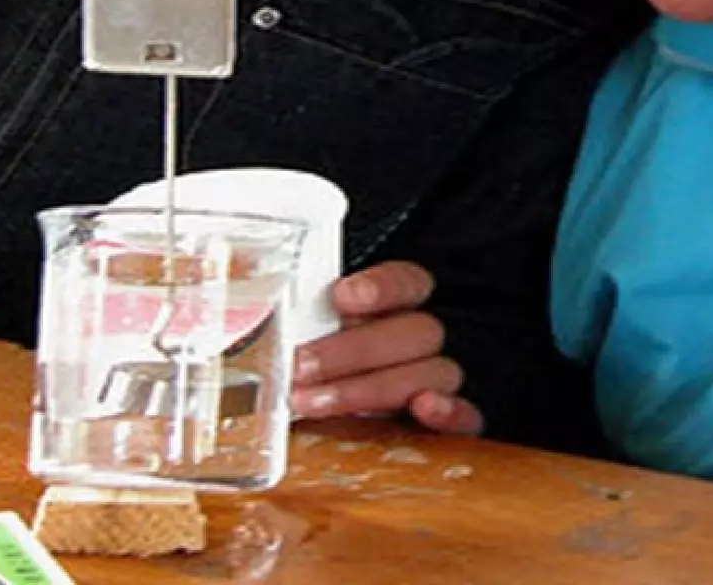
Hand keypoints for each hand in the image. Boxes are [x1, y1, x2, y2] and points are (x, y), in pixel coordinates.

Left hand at [289, 260, 484, 435]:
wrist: (303, 429)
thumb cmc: (297, 385)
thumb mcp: (287, 344)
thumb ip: (283, 320)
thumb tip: (243, 299)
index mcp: (387, 313)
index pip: (409, 283)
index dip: (383, 287)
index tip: (342, 298)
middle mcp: (414, 344)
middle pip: (415, 331)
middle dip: (353, 350)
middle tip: (300, 367)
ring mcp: (433, 385)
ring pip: (434, 371)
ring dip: (373, 387)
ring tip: (317, 403)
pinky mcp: (445, 429)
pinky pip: (469, 418)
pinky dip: (450, 412)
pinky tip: (423, 409)